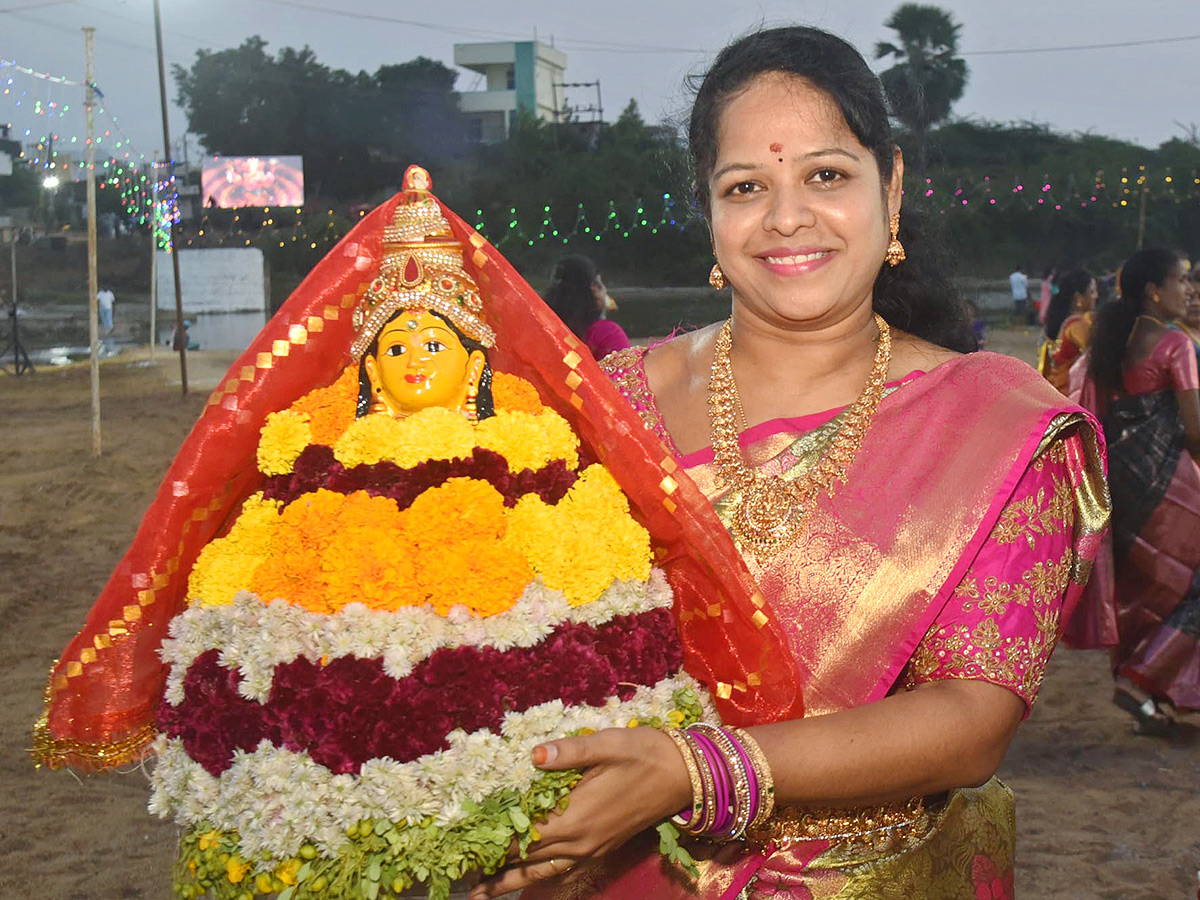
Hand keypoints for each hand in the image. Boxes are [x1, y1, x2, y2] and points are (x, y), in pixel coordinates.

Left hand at [468, 726, 690, 898]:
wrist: (683, 775)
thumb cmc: (644, 754)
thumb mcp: (608, 745)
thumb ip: (570, 751)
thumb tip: (534, 755)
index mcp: (574, 817)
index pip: (520, 837)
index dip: (488, 843)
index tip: (457, 848)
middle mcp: (579, 842)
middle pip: (525, 861)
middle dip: (489, 868)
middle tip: (454, 876)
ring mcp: (590, 849)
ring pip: (540, 873)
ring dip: (509, 883)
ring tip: (479, 894)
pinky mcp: (599, 849)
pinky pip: (560, 871)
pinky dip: (537, 879)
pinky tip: (527, 881)